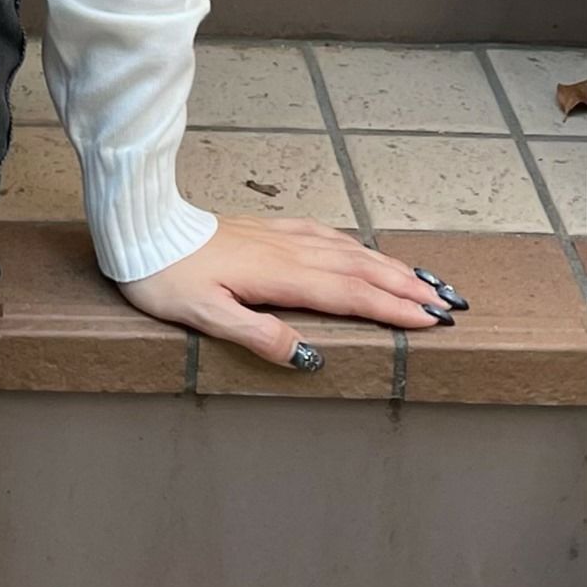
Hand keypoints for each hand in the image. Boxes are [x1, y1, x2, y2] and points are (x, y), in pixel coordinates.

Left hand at [116, 214, 467, 368]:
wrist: (140, 228)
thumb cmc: (165, 276)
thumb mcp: (204, 315)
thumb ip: (258, 334)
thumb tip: (309, 358)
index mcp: (278, 276)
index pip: (348, 295)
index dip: (391, 308)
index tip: (431, 320)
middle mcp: (286, 251)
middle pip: (357, 270)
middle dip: (404, 287)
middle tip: (447, 303)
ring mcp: (276, 236)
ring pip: (344, 249)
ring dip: (385, 265)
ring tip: (420, 278)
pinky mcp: (262, 228)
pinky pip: (321, 234)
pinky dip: (351, 243)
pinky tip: (358, 247)